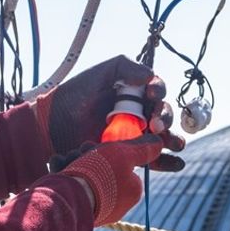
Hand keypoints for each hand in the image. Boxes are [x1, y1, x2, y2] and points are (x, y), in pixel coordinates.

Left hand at [31, 55, 184, 171]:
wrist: (53, 126)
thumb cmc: (74, 96)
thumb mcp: (98, 73)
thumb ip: (124, 67)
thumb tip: (149, 76)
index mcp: (133, 92)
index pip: (156, 90)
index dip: (158, 91)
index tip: (151, 95)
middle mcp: (138, 112)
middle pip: (162, 113)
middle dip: (164, 117)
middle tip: (155, 123)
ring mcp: (134, 134)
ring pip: (163, 136)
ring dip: (172, 139)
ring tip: (172, 143)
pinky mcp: (130, 155)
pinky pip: (153, 159)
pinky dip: (168, 162)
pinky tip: (176, 163)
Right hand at [59, 135, 162, 224]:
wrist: (69, 200)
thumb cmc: (100, 174)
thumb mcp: (125, 154)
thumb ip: (143, 148)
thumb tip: (159, 143)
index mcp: (132, 192)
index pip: (126, 166)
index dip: (112, 152)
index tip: (100, 146)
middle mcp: (118, 205)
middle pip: (105, 172)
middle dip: (90, 157)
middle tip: (83, 151)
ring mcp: (97, 211)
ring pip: (87, 179)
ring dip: (76, 163)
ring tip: (70, 161)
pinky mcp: (78, 213)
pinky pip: (73, 190)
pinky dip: (65, 176)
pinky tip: (59, 168)